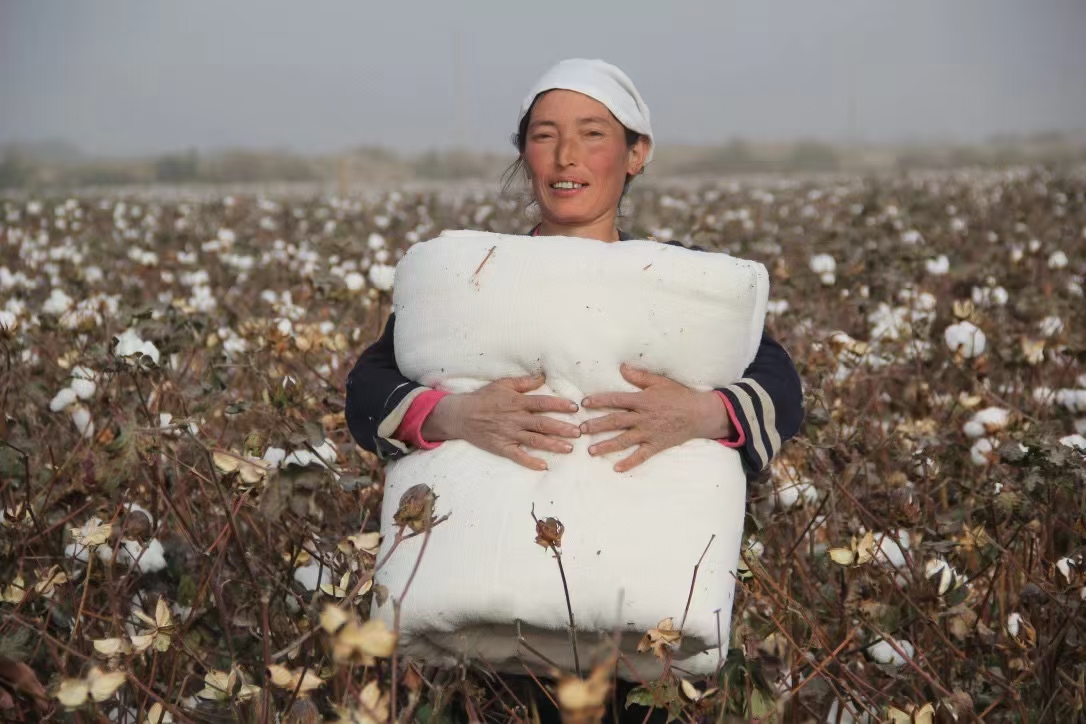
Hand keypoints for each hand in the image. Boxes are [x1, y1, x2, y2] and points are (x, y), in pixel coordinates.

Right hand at [421, 374, 580, 470]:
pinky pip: (518, 456)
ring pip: (534, 440)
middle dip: (562, 428)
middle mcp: (514, 418)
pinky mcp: (501, 447)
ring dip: (553, 445)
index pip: (542, 403)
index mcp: (516, 402)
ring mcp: (508, 434)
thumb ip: (524, 382)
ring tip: (569, 448)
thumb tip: (543, 377)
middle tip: (579, 432)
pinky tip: (544, 466)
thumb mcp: (502, 384)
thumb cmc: (483, 398)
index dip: (559, 405)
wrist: (460, 415)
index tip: (575, 408)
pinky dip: (530, 462)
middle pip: (542, 424)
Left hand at [579, 364, 731, 471]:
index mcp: (642, 400)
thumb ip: (639, 377)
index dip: (599, 401)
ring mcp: (649, 433)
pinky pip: (641, 456)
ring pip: (624, 440)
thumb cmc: (679, 396)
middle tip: (580, 430)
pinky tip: (617, 468)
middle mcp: (643, 417)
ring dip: (606, 446)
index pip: (616, 400)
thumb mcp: (660, 382)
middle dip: (596, 426)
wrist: (700, 414)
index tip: (584, 403)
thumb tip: (622, 367)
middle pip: (615, 422)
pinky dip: (629, 462)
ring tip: (591, 451)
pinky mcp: (657, 445)